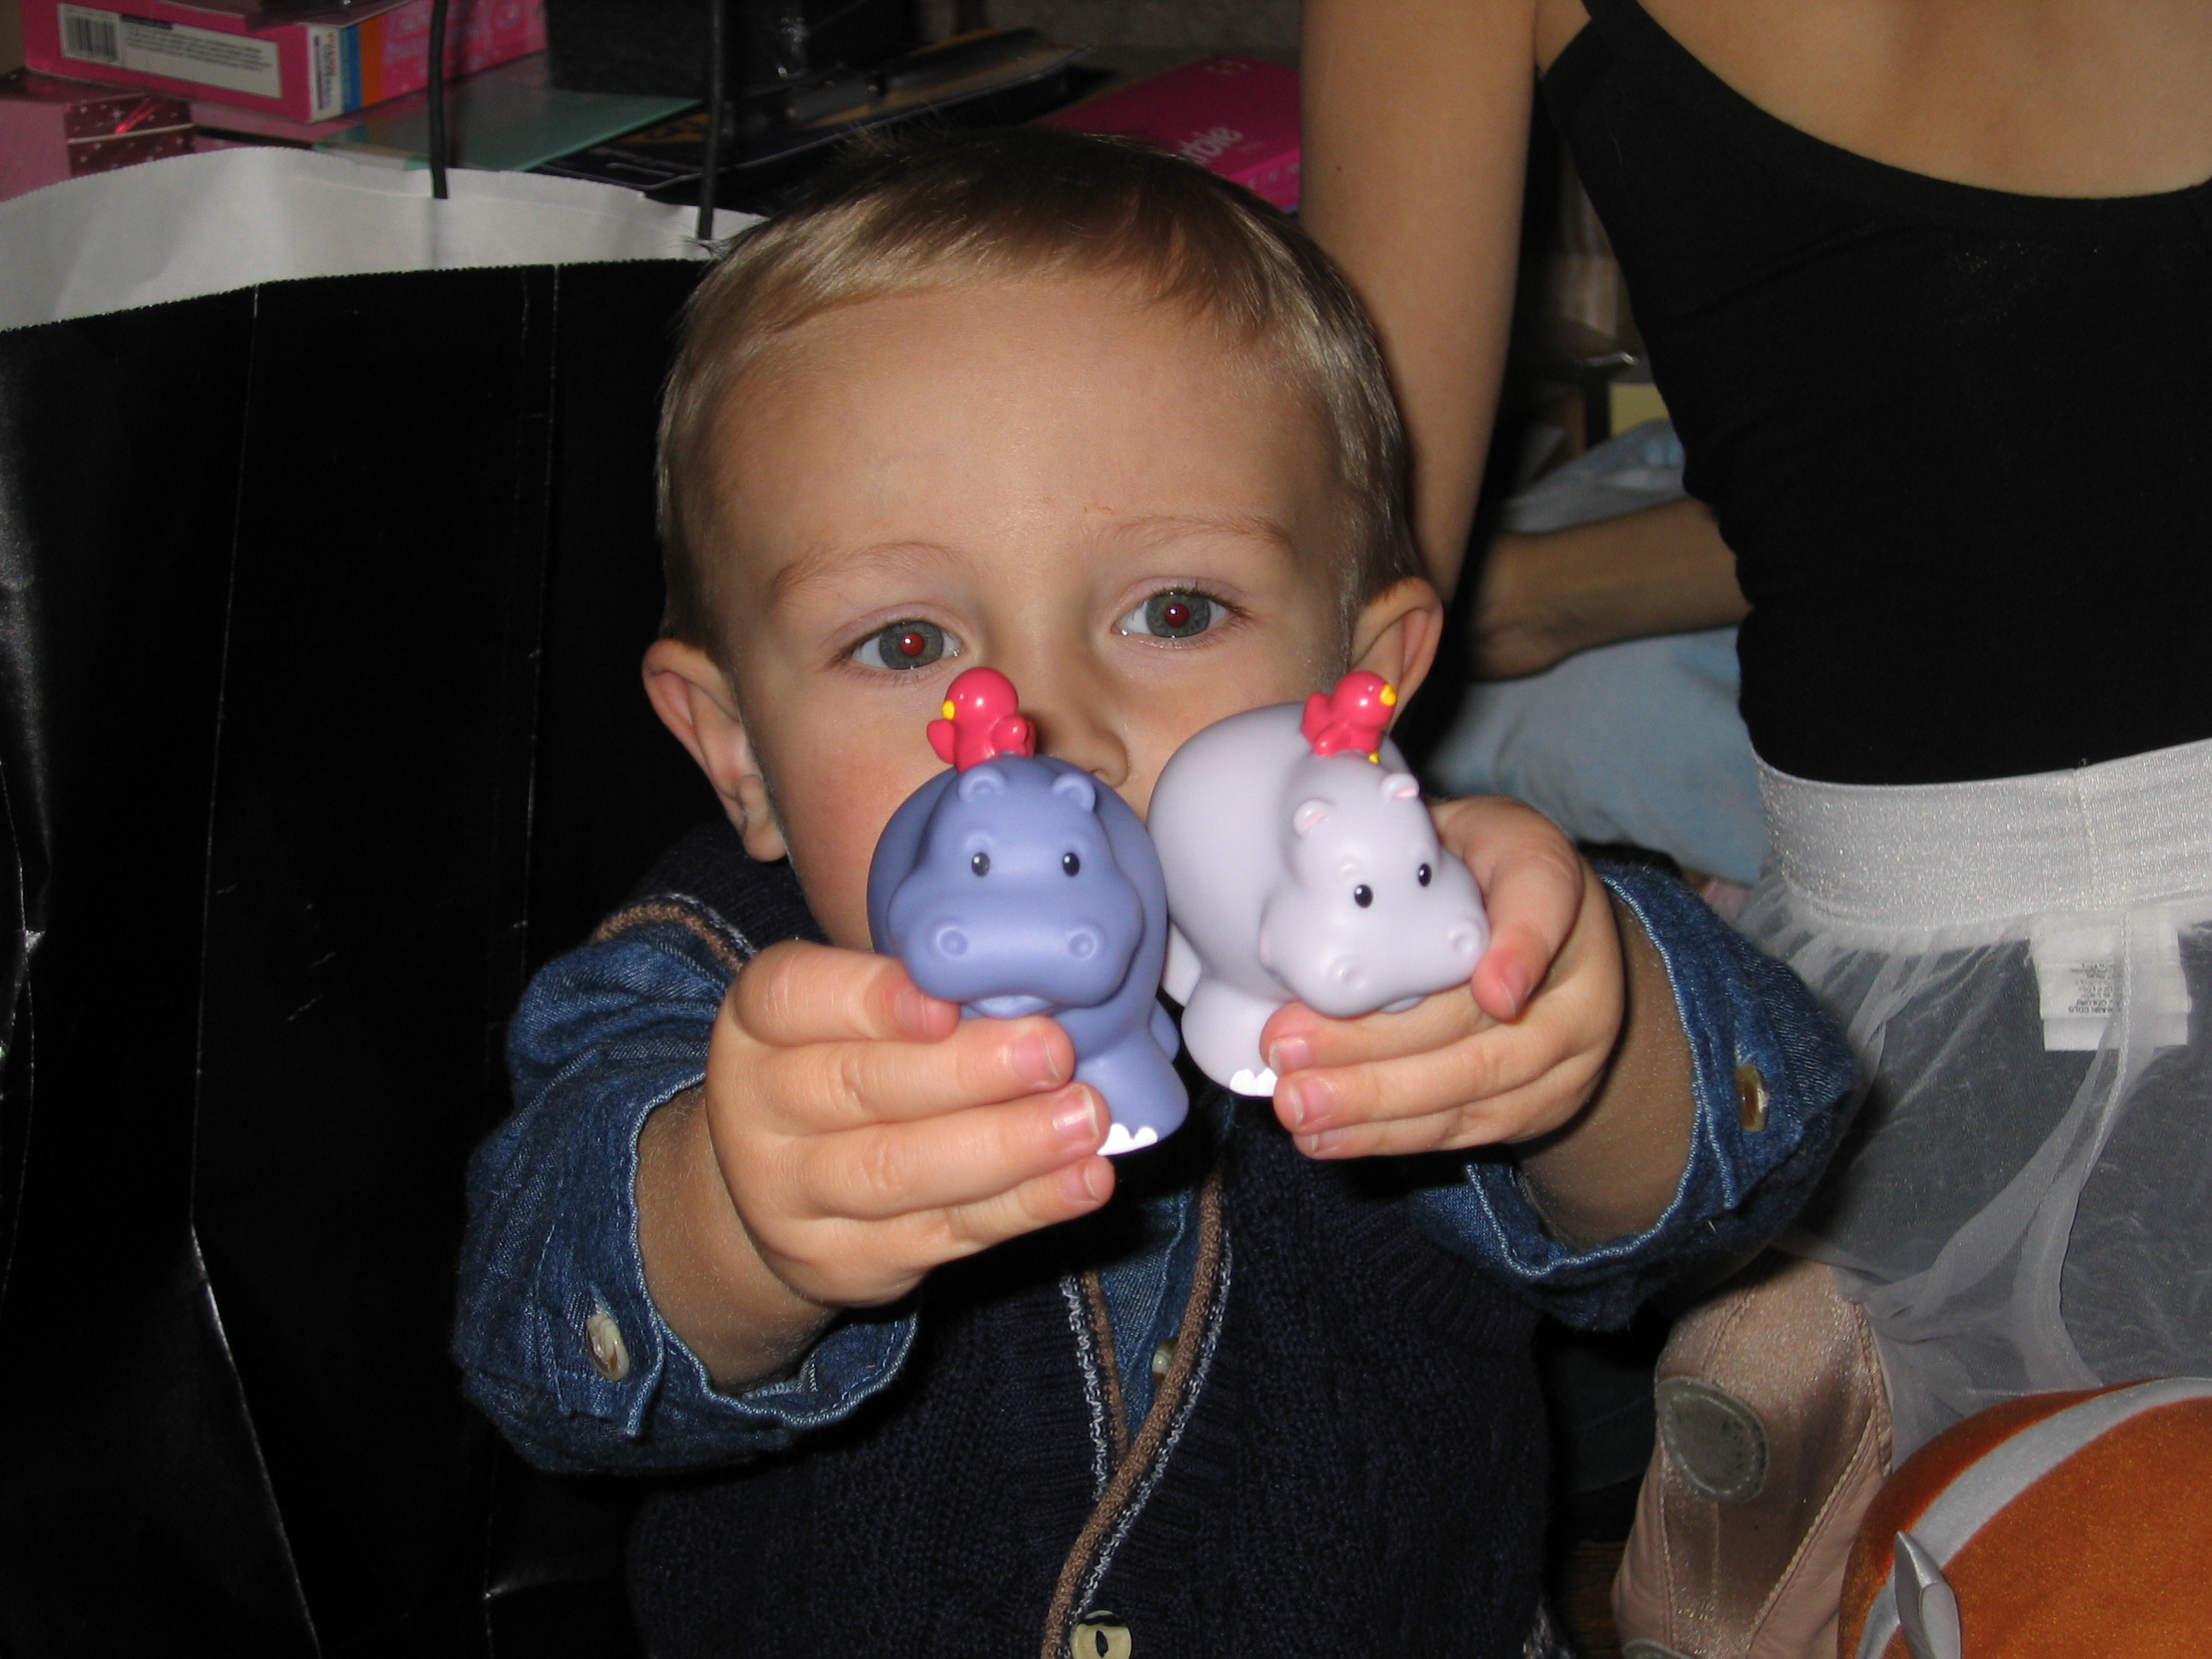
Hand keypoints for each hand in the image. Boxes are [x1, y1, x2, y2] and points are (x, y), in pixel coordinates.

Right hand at [639, 941, 1114, 1384]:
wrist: (782, 1188)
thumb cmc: (845, 1064)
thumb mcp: (853, 1010)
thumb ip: (923, 991)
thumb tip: (1035, 986)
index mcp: (756, 1024)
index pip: (793, 998)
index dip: (871, 999)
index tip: (948, 1002)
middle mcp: (757, 1110)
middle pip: (857, 1088)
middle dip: (967, 1072)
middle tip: (1054, 1054)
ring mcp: (791, 1198)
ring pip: (899, 1171)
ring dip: (1006, 1145)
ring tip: (1084, 1119)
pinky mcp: (844, 1262)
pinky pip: (943, 1233)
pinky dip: (1025, 1206)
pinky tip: (1083, 1180)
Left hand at [1257, 796, 1624, 1159]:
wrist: (1556, 946)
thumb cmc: (1473, 876)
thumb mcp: (1450, 833)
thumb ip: (1403, 851)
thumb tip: (1302, 886)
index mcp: (1549, 877)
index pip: (1544, 902)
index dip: (1522, 948)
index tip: (1494, 992)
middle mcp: (1581, 971)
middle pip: (1481, 1020)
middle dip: (1375, 1042)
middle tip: (1288, 1046)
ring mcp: (1571, 1048)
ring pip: (1473, 1085)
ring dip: (1373, 1101)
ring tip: (1297, 1104)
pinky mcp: (1545, 1103)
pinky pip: (1466, 1128)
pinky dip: (1389, 1135)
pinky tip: (1326, 1136)